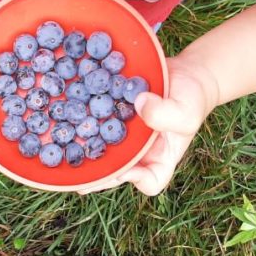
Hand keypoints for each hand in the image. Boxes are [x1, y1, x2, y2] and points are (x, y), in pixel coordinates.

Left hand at [79, 56, 218, 196]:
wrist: (185, 74)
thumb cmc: (192, 99)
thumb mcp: (186, 109)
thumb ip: (166, 112)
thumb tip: (138, 103)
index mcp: (160, 159)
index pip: (150, 181)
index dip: (136, 180)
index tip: (126, 170)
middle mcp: (138, 153)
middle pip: (117, 171)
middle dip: (97, 176)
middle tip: (78, 179)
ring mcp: (124, 136)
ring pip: (103, 148)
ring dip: (84, 149)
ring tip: (63, 150)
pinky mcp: (113, 116)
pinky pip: (97, 121)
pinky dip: (82, 119)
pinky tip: (67, 113)